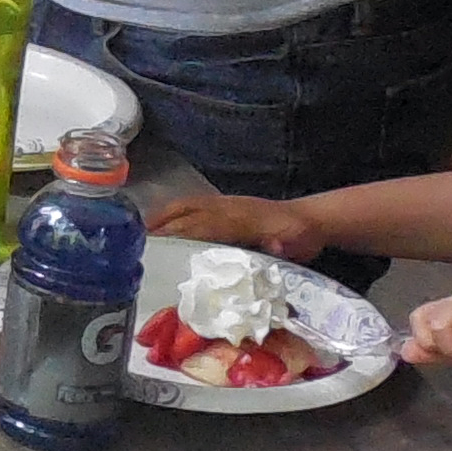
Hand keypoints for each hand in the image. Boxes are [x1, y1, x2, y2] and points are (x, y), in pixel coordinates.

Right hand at [151, 192, 321, 260]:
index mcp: (244, 217)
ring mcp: (228, 204)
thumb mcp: (298, 242)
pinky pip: (196, 204)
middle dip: (164, 224)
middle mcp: (231, 207)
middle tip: (138, 240)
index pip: (207, 223)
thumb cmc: (302, 236)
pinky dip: (176, 211)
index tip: (159, 243)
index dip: (183, 232)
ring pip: (190, 204)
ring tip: (142, 231)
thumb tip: (274, 246)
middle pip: (191, 210)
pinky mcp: (227, 206)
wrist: (313, 219)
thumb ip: (285, 243)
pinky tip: (164, 223)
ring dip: (165, 215)